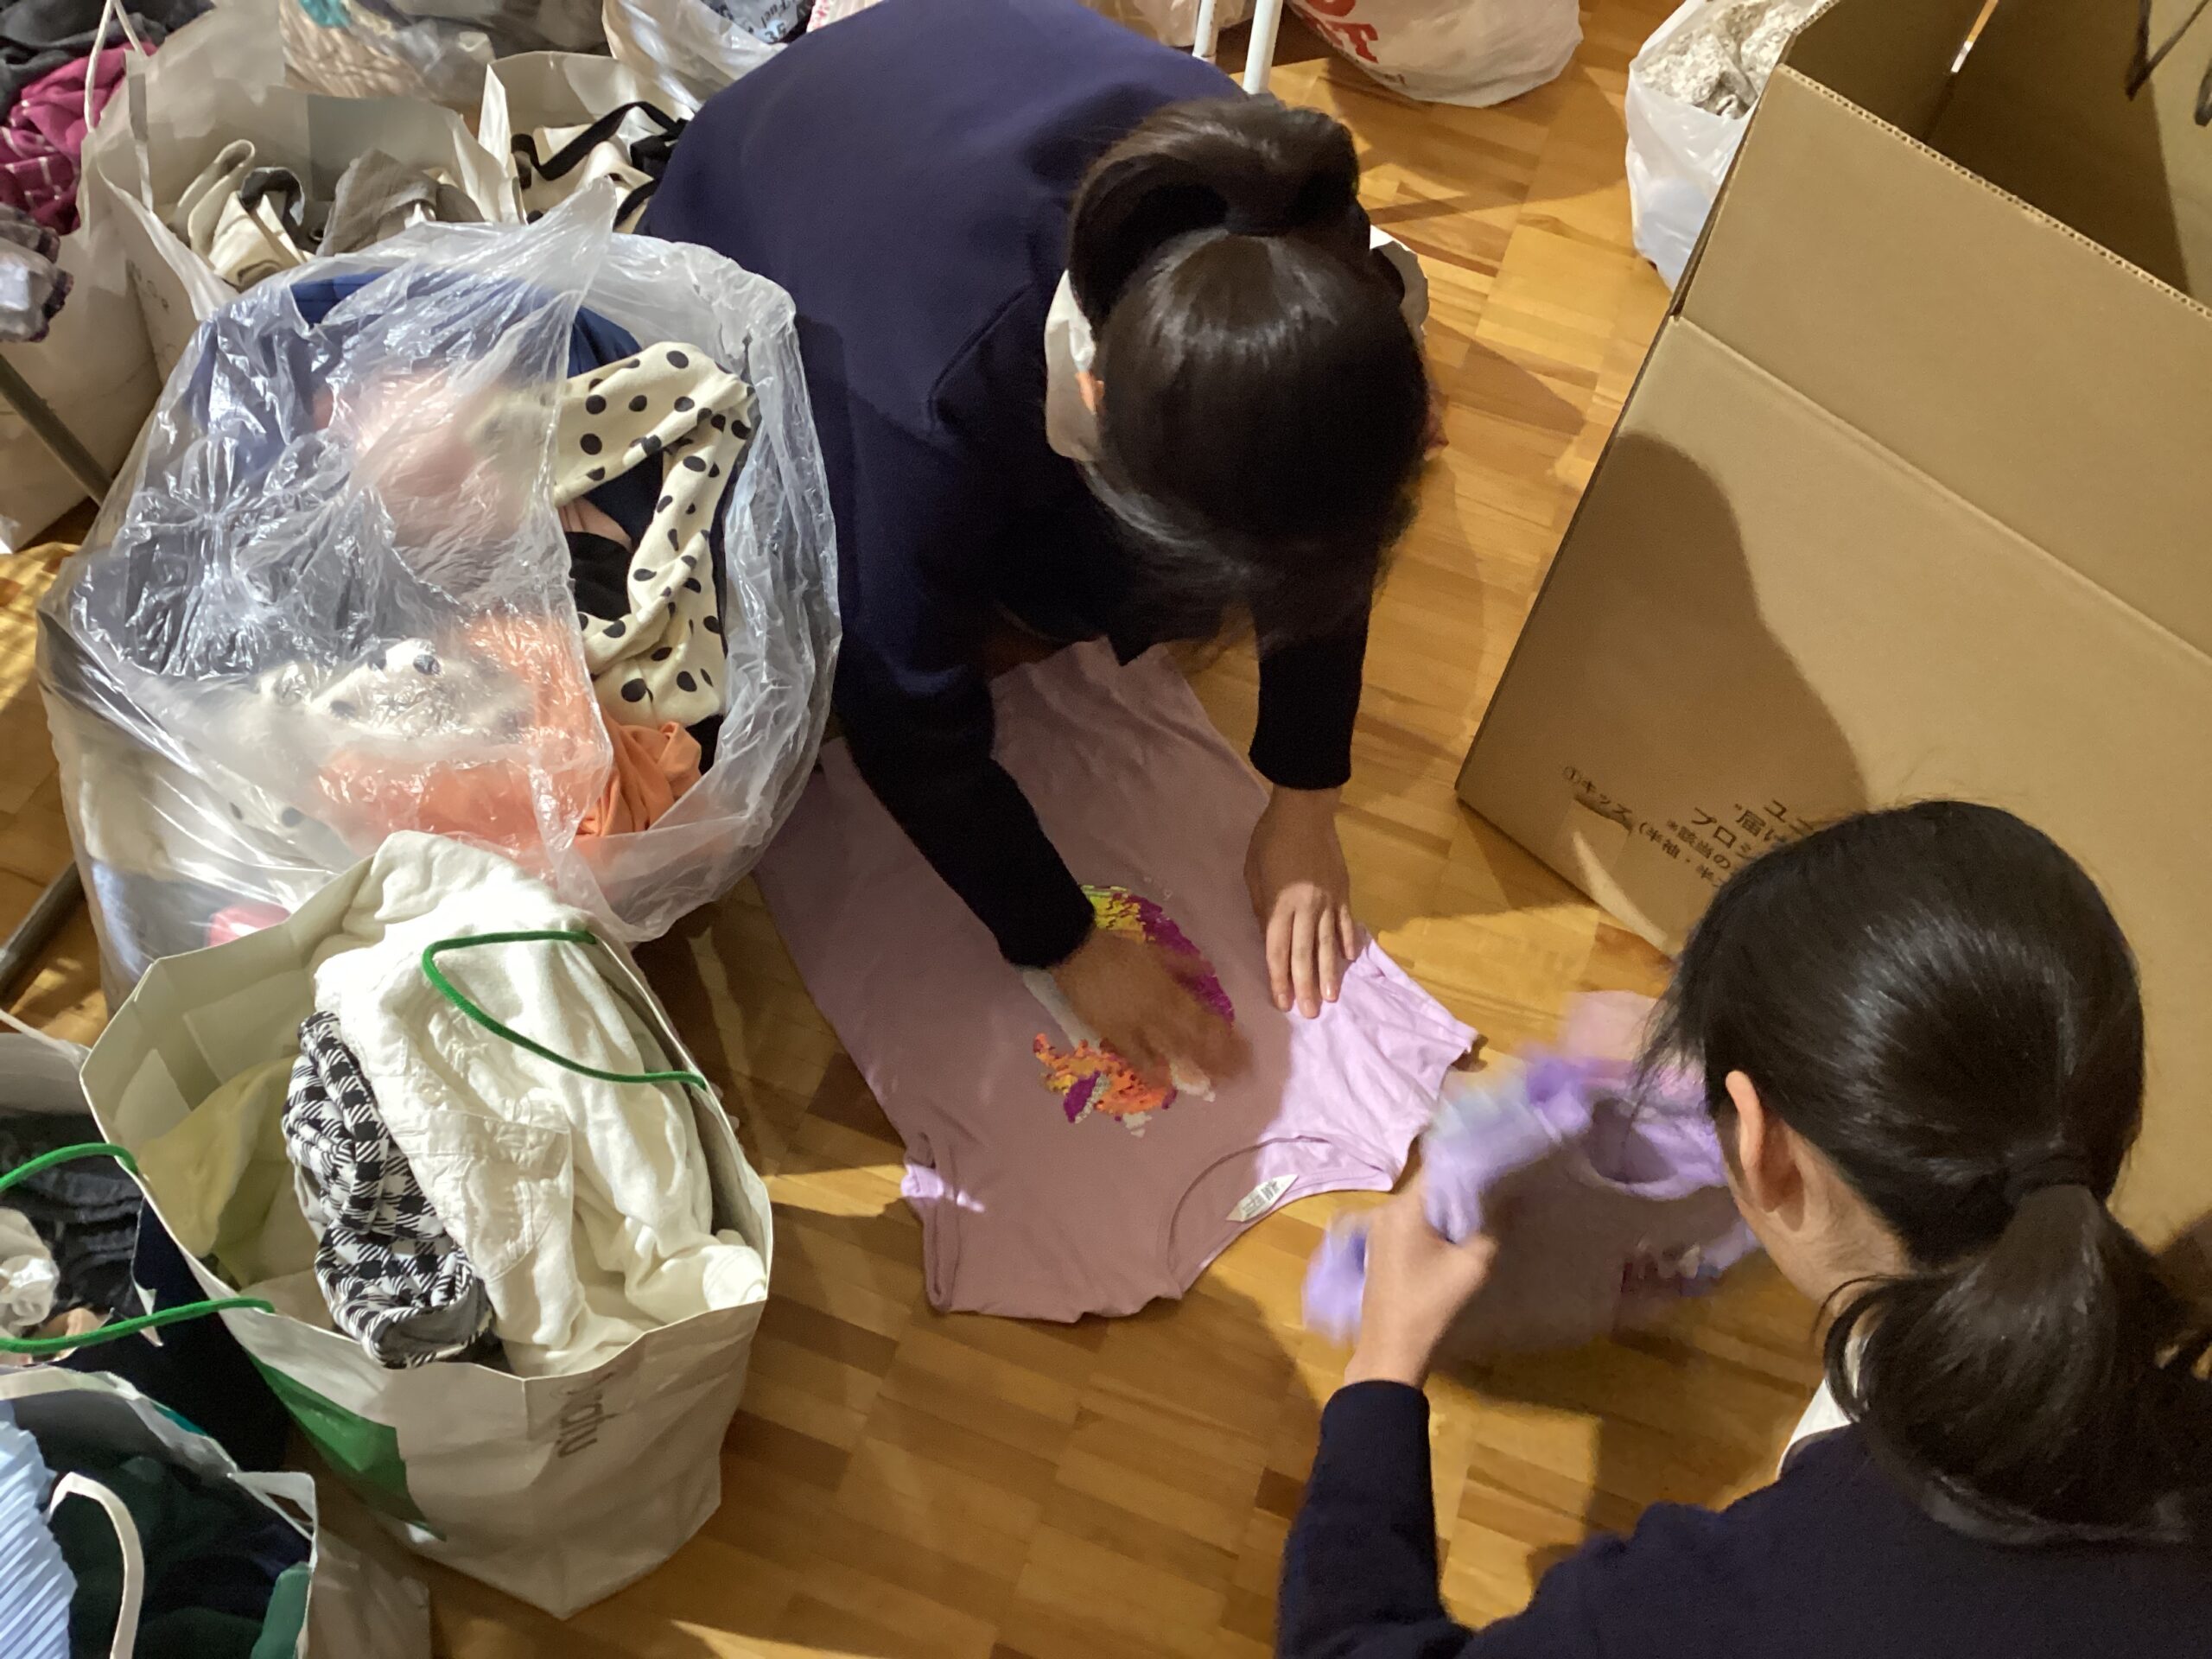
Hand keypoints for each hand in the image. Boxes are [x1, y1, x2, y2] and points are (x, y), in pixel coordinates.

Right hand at [1050, 925, 1249, 1088]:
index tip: (1246, 1052)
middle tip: (1241, 1077)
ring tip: (1216, 1085)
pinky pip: (1137, 1057)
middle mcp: (1160, 1013)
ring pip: (1173, 1052)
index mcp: (1172, 992)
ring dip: (1196, 1069)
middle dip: (1221, 1060)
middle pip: (1197, 1041)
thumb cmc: (1120, 950)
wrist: (1078, 952)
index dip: (1228, 1038)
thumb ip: (1185, 964)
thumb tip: (1210, 972)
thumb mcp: (1158, 951)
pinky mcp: (1115, 1035)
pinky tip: (1168, 1085)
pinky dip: (1153, 1071)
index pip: (1208, 1020)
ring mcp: (1137, 1026)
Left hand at [1246, 786, 1356, 1018]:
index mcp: (1279, 905)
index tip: (1283, 1003)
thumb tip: (1270, 938)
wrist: (1305, 810)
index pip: (1278, 951)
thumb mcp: (1253, 875)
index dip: (1279, 979)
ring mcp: (1329, 901)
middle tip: (1310, 1013)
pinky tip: (1349, 959)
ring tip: (1332, 997)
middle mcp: (1306, 909)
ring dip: (1330, 972)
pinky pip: (1346, 922)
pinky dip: (1348, 941)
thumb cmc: (1269, 840)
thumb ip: (1262, 909)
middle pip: (1304, 954)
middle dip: (1306, 985)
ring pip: (1329, 943)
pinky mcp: (1343, 891)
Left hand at [1343, 1175, 1499, 1387]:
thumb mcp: (1472, 1266)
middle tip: (1498, 1181)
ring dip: (1449, 1203)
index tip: (1497, 1159)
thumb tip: (1508, 1196)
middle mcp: (1387, 1210)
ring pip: (1422, 1203)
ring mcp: (1380, 1228)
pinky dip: (1436, 1219)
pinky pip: (1413, 1220)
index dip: (1469, 1160)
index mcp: (1403, 1208)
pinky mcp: (1382, 1245)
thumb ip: (1492, 1226)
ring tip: (1485, 1203)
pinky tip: (1459, 1228)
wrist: (1391, 1350)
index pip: (1439, 1166)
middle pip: (1430, 1184)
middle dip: (1462, 1182)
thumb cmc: (1430, 1306)